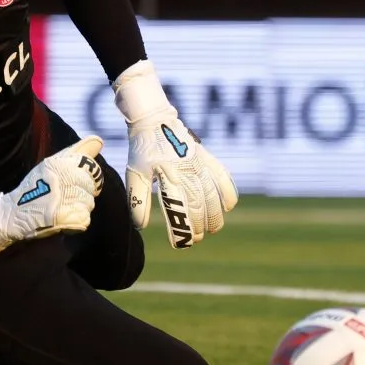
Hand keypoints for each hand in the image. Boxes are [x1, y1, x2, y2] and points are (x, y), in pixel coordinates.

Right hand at [0, 136, 105, 257]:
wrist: (13, 212)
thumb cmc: (35, 186)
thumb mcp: (52, 164)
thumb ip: (77, 152)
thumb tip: (98, 140)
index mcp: (61, 162)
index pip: (92, 168)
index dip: (87, 176)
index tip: (76, 180)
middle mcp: (65, 177)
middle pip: (92, 187)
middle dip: (82, 193)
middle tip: (64, 197)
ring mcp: (66, 198)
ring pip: (89, 203)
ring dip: (78, 208)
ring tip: (61, 207)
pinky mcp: (66, 217)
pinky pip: (84, 219)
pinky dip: (76, 221)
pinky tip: (62, 218)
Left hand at [113, 61, 238, 248]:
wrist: (155, 120)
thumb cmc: (142, 149)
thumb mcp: (135, 174)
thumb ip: (138, 200)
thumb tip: (141, 226)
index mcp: (168, 176)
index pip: (178, 210)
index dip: (181, 230)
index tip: (180, 243)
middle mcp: (187, 172)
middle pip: (200, 206)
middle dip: (199, 227)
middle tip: (195, 239)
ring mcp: (200, 164)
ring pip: (214, 196)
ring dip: (215, 216)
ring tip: (212, 230)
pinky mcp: (207, 158)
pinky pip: (224, 177)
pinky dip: (228, 193)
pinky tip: (228, 206)